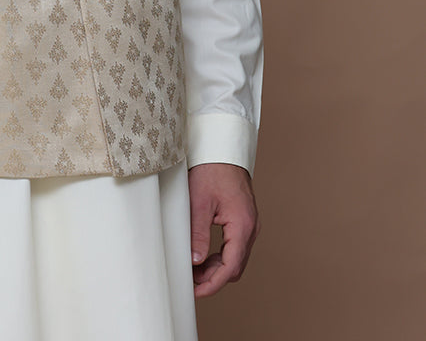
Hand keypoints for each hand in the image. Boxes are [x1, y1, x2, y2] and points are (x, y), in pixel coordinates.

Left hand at [188, 162, 258, 297]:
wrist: (222, 148)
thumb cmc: (211, 169)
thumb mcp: (199, 202)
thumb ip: (198, 233)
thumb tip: (195, 261)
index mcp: (242, 225)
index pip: (230, 268)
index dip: (212, 284)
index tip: (194, 292)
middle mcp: (250, 228)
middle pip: (235, 267)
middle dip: (213, 278)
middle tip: (190, 282)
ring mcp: (249, 224)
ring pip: (235, 258)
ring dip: (216, 268)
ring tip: (193, 270)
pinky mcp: (243, 219)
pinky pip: (235, 246)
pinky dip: (220, 256)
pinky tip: (204, 256)